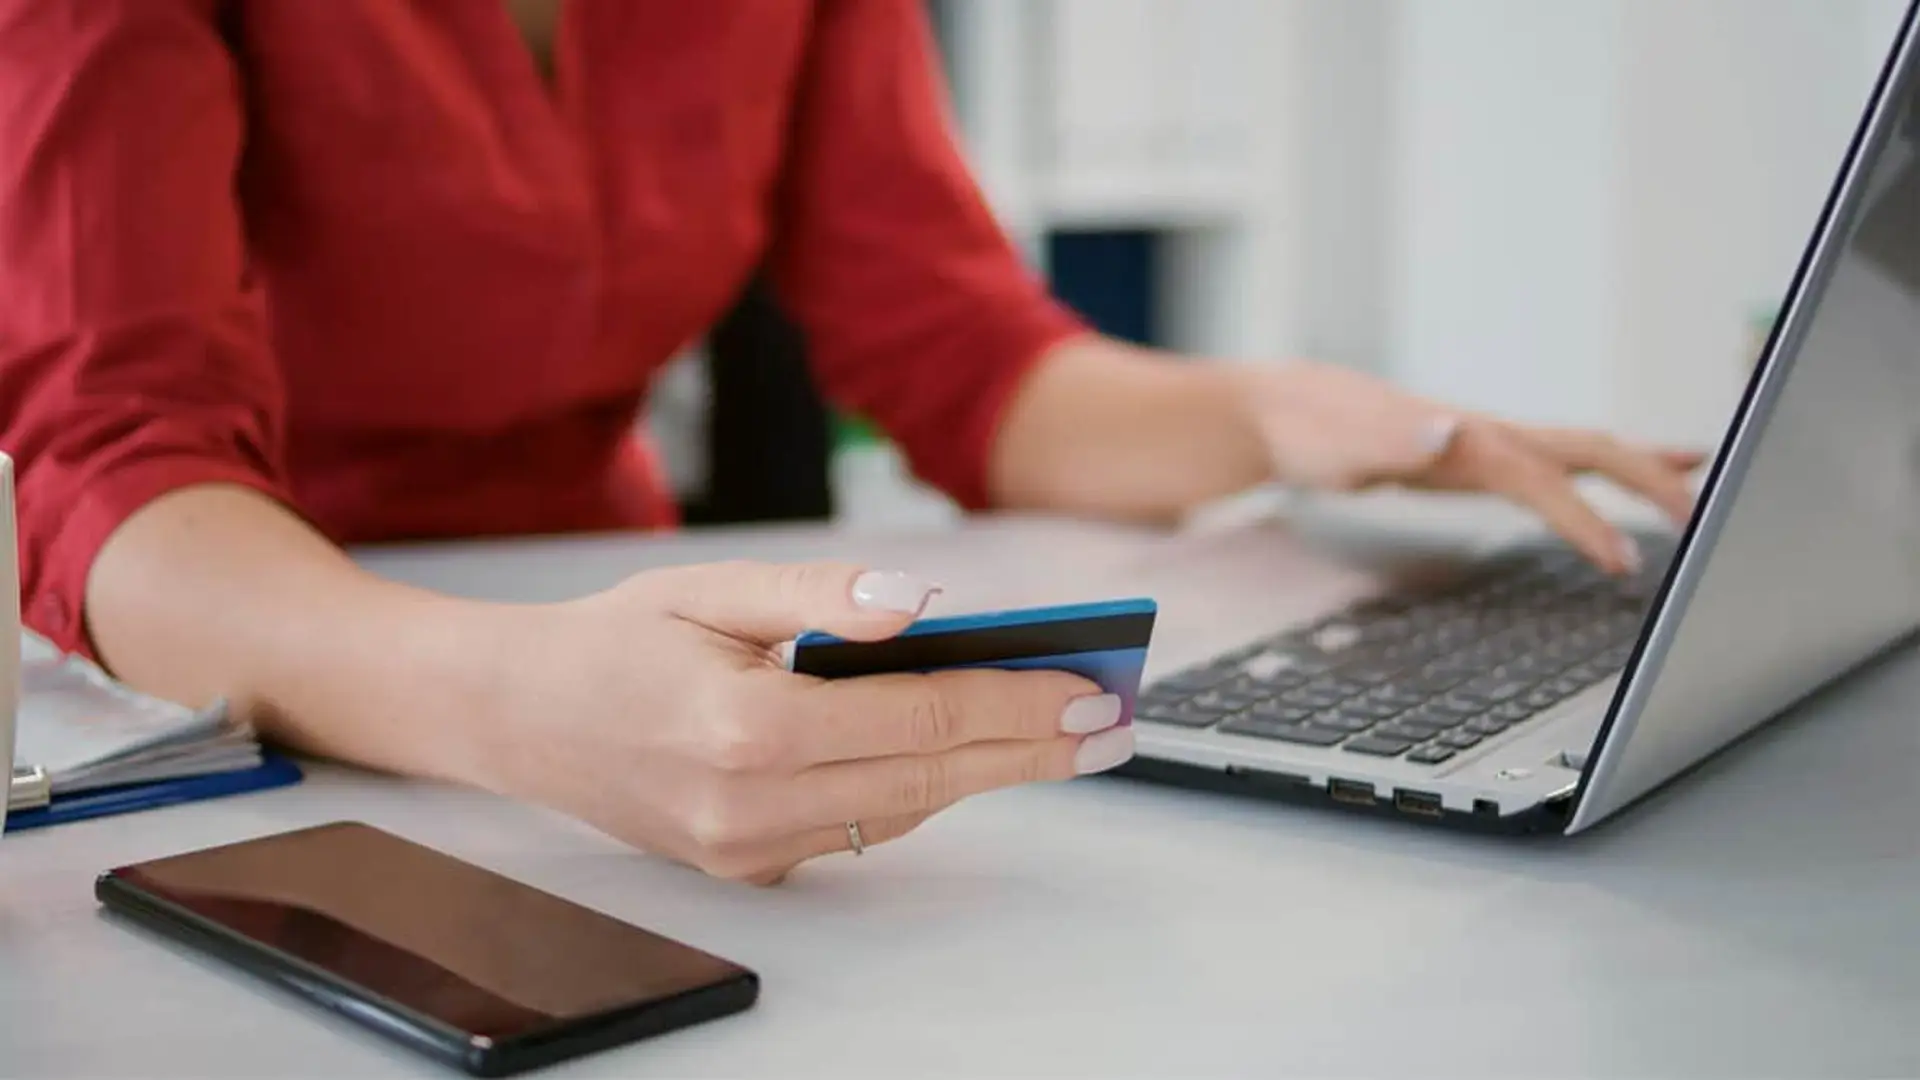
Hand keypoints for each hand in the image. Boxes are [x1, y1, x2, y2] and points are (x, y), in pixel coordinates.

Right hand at [477, 561, 1133, 884]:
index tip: (1089, 689)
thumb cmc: (616, 639)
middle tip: (1109, 724)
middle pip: (929, 774)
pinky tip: (965, 750)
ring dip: (985, 769)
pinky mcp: (744, 866)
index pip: (919, 716)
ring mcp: (745, 849)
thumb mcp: (710, 588)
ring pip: (902, 808)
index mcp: (744, 727)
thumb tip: (923, 605)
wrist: (518, 718)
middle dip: (1030, 747)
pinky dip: (917, 785)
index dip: (1015, 702)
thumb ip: (820, 598)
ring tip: (1058, 734)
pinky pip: (860, 825)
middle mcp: (748, 805)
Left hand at [1232, 361, 1705, 572]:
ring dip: (1641, 465)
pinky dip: (1592, 472)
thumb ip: (1393, 437)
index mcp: (1464, 437)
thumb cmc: (1308, 431)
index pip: (1544, 480)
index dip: (1587, 521)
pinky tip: (1607, 483)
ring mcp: (1480, 441)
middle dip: (1651, 478)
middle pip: (1588, 448)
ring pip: (1579, 449)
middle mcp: (1483, 432)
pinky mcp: (1469, 456)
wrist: (1275, 410)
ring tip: (1700, 478)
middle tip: (1710, 516)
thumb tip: (1448, 427)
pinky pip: (1549, 464)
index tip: (1625, 563)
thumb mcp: (1340, 443)